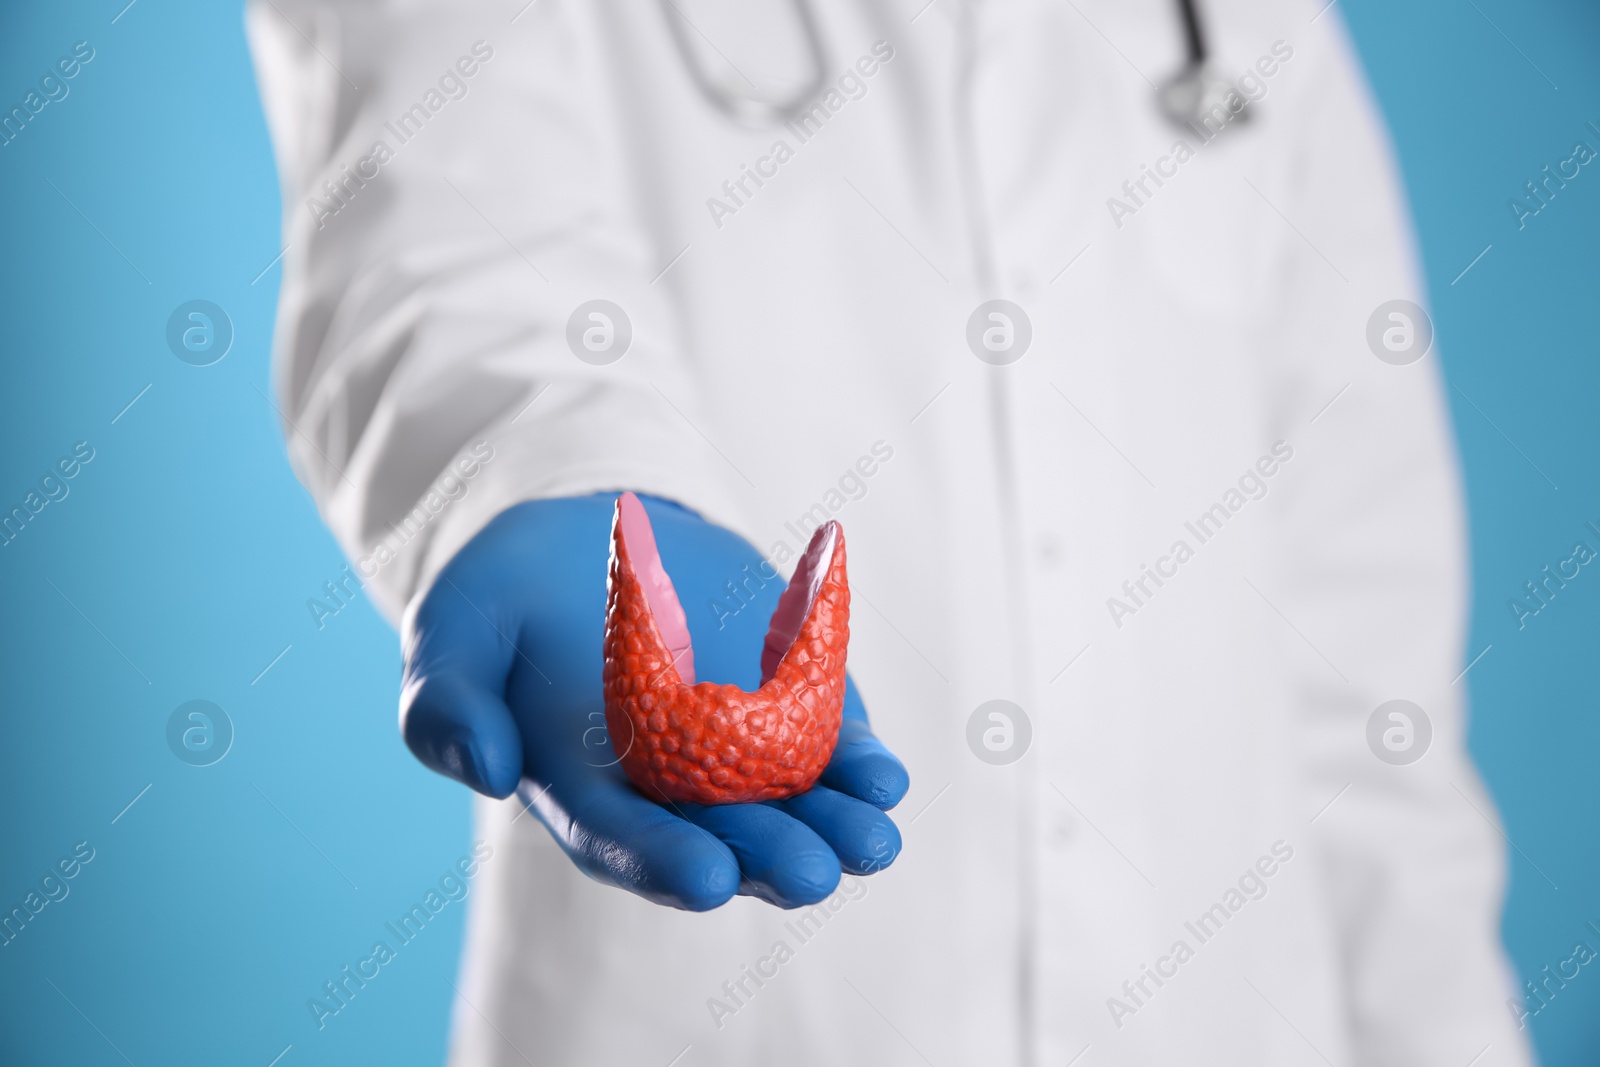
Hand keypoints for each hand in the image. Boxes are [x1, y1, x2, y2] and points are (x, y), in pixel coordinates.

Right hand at [399, 493, 909, 909]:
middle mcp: (662, 787)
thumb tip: (481, 769)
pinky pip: (826, 743)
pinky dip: (856, 763)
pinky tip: (885, 778)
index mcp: (578, 785)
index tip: (706, 878)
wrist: (587, 535)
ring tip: (873, 841)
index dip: (659, 860)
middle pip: (719, 837)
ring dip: (832, 828)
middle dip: (768, 858)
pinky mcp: (783, 705)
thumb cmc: (505, 593)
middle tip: (815, 873)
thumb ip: (444, 701)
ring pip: (787, 806)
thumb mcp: (452, 629)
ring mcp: (731, 751)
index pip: (619, 838)